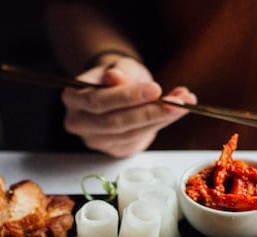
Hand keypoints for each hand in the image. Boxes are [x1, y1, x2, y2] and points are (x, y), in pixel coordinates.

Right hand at [60, 56, 195, 156]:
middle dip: (149, 113)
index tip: (156, 89)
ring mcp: (95, 140)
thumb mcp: (119, 66)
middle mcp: (78, 123)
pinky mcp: (113, 149)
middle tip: (177, 103)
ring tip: (184, 103)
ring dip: (160, 120)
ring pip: (129, 133)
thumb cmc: (118, 75)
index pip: (98, 101)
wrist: (118, 90)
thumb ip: (118, 72)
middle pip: (114, 122)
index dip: (127, 97)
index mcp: (72, 98)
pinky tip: (176, 113)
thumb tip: (114, 77)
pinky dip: (159, 126)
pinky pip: (138, 141)